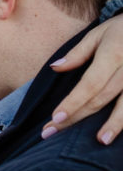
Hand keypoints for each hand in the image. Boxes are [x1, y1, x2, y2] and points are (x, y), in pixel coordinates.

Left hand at [42, 14, 122, 144]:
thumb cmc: (122, 30)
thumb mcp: (98, 34)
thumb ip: (78, 53)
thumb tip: (55, 68)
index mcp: (112, 55)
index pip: (90, 84)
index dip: (73, 102)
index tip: (56, 118)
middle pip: (101, 98)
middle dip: (78, 117)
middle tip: (54, 132)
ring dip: (114, 124)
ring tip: (101, 140)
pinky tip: (118, 132)